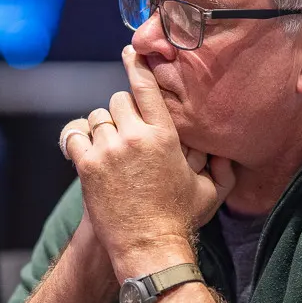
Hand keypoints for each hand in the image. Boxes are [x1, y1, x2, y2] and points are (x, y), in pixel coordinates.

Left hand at [60, 46, 234, 277]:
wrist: (149, 249)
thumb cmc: (180, 220)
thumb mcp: (210, 192)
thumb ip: (221, 168)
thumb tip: (226, 153)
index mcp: (165, 135)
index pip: (146, 88)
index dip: (137, 66)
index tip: (130, 53)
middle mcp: (136, 136)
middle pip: (119, 101)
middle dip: (122, 113)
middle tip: (126, 133)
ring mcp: (109, 150)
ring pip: (98, 118)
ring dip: (103, 128)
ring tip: (110, 148)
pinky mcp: (87, 166)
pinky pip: (76, 136)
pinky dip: (79, 140)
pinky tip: (84, 150)